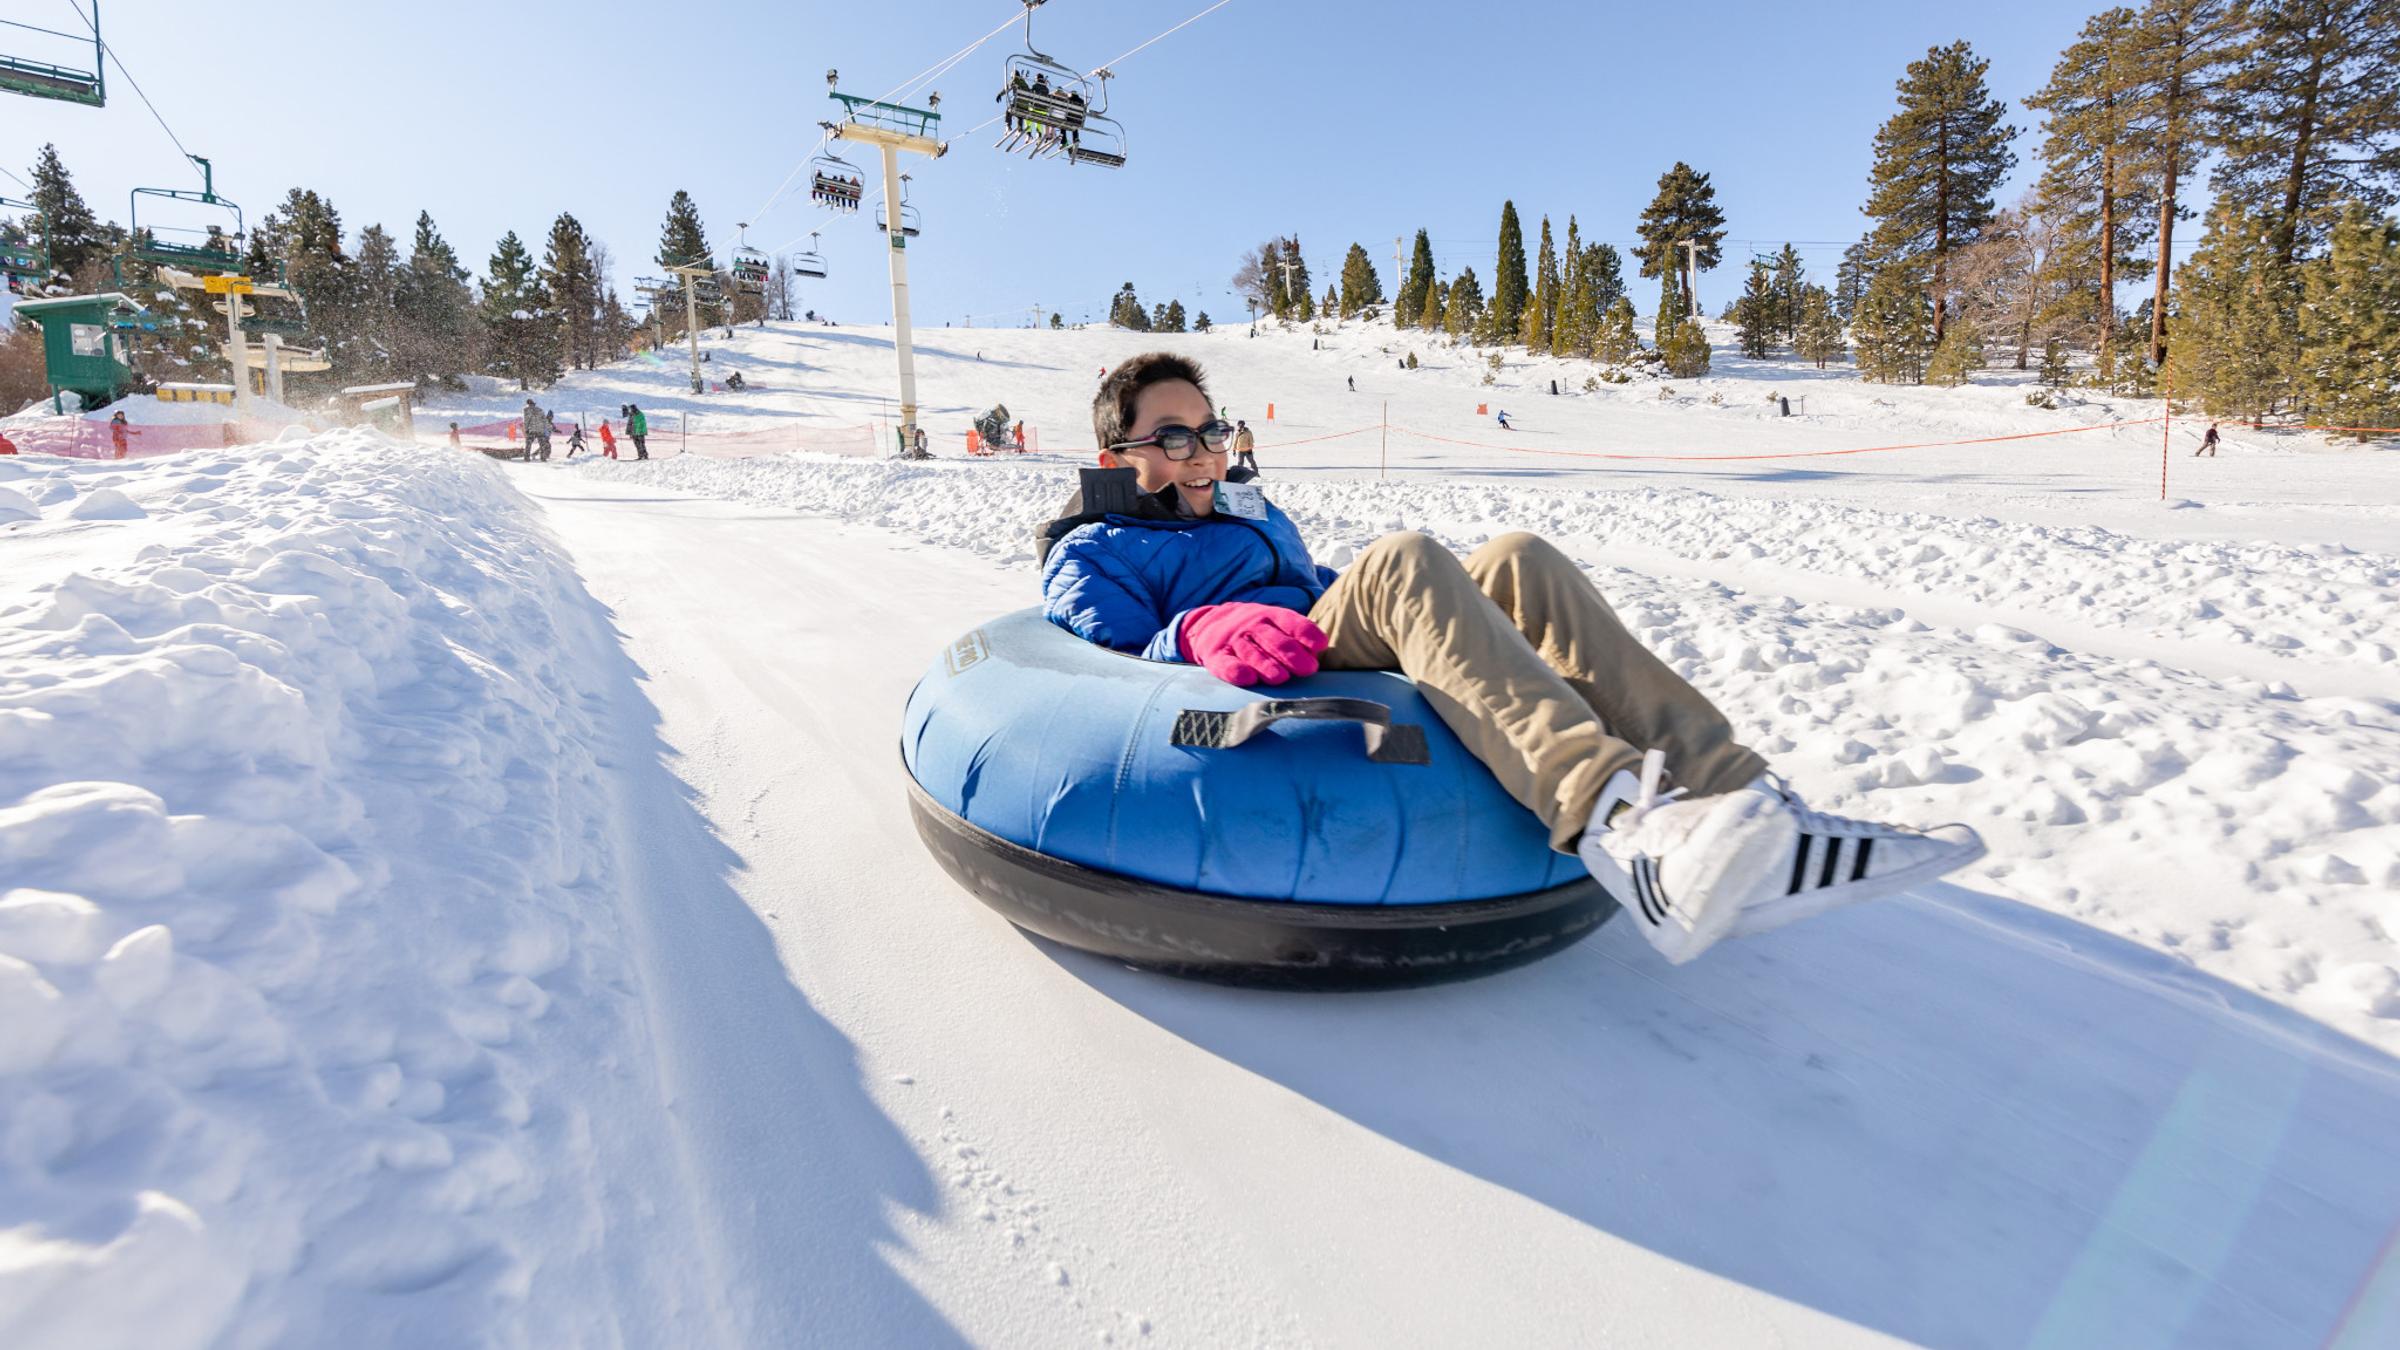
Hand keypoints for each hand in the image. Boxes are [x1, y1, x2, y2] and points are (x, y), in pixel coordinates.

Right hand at [1178, 603, 1328, 685]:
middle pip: (1274, 640)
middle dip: (1292, 654)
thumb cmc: (1255, 629)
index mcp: (1269, 616)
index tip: (1320, 644)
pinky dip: (1236, 671)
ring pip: (1253, 654)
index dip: (1305, 632)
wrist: (1210, 623)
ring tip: (1282, 678)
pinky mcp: (1217, 656)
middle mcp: (1252, 626)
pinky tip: (1248, 678)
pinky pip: (1227, 664)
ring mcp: (1234, 641)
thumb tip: (1320, 649)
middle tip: (1308, 668)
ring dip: (1267, 665)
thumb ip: (1296, 634)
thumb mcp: (1274, 623)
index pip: (1290, 621)